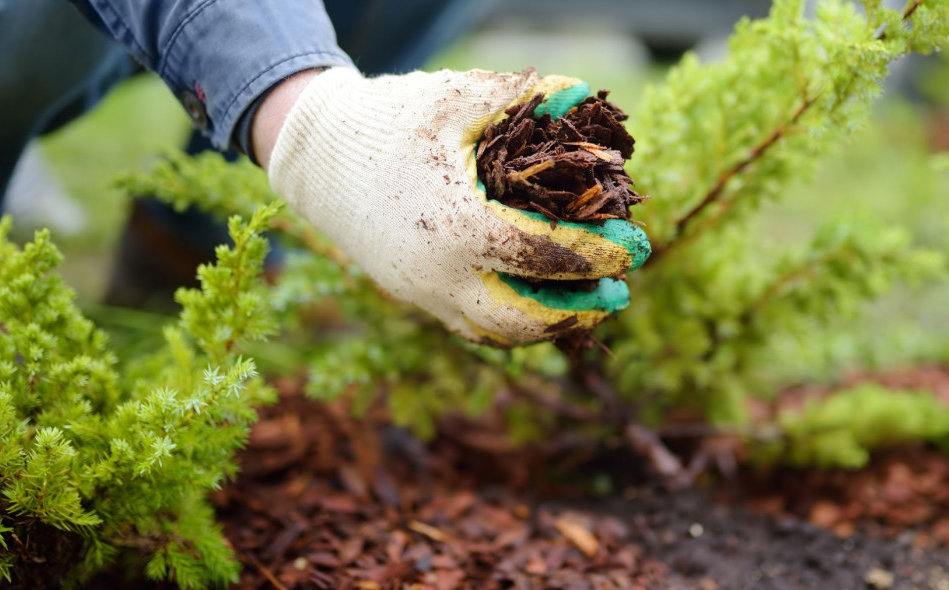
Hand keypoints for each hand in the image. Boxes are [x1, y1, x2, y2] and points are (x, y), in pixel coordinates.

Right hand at [265, 67, 648, 344]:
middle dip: (580, 309)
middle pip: (525, 320)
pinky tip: (539, 301)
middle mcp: (439, 275)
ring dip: (549, 325)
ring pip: (497, 333)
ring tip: (588, 303)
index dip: (598, 254)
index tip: (634, 245)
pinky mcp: (410, 295)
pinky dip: (512, 322)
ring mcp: (421, 292)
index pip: (545, 256)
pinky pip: (470, 324)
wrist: (315, 154)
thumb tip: (585, 94)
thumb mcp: (457, 99)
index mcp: (458, 227)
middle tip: (619, 290)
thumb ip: (523, 97)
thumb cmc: (389, 120)